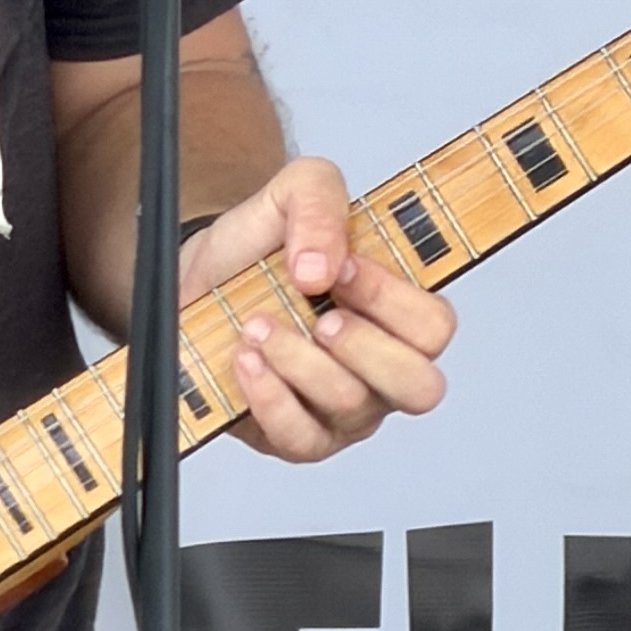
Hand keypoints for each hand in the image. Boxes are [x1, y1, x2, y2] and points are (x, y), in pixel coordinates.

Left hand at [181, 158, 452, 461]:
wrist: (196, 278)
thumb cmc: (261, 243)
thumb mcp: (294, 192)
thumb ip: (319, 203)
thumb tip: (320, 267)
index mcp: (400, 312)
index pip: (434, 327)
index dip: (392, 301)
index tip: (339, 268)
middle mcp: (384, 368)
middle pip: (419, 387)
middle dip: (362, 346)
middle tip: (317, 315)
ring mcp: (346, 410)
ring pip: (351, 404)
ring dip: (298, 360)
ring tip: (256, 325)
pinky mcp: (299, 437)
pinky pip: (301, 439)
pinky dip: (270, 397)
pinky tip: (246, 360)